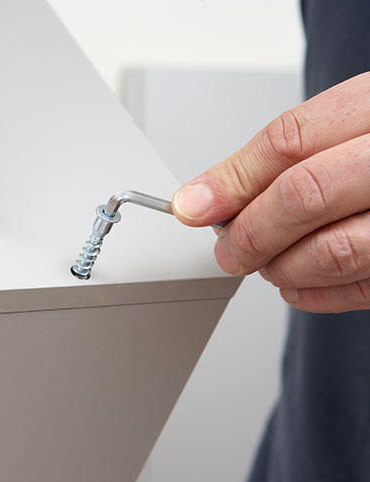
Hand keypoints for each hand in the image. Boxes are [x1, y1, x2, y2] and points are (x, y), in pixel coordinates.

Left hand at [171, 72, 369, 312]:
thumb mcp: (353, 122)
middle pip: (305, 196)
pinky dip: (316, 294)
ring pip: (334, 250)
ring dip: (279, 266)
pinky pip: (365, 289)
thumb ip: (286, 156)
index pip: (289, 142)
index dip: (231, 181)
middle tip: (225, 249)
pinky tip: (296, 284)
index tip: (192, 208)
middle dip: (250, 232)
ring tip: (262, 264)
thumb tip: (205, 197)